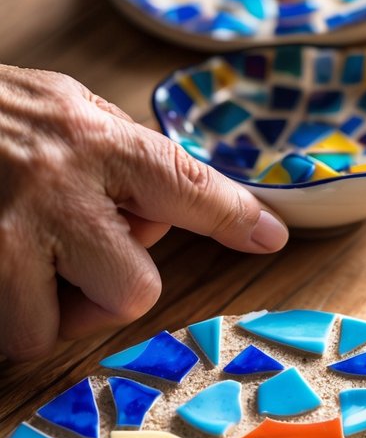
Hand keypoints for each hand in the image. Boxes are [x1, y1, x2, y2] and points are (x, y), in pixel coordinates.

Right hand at [0, 66, 286, 360]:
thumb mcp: (60, 103)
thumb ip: (116, 151)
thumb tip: (165, 213)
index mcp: (93, 136)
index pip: (185, 181)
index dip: (233, 215)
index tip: (268, 237)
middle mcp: (56, 185)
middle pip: (133, 290)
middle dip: (110, 288)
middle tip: (73, 256)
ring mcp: (5, 232)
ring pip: (54, 330)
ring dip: (42, 313)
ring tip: (19, 265)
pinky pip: (5, 334)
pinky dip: (3, 316)